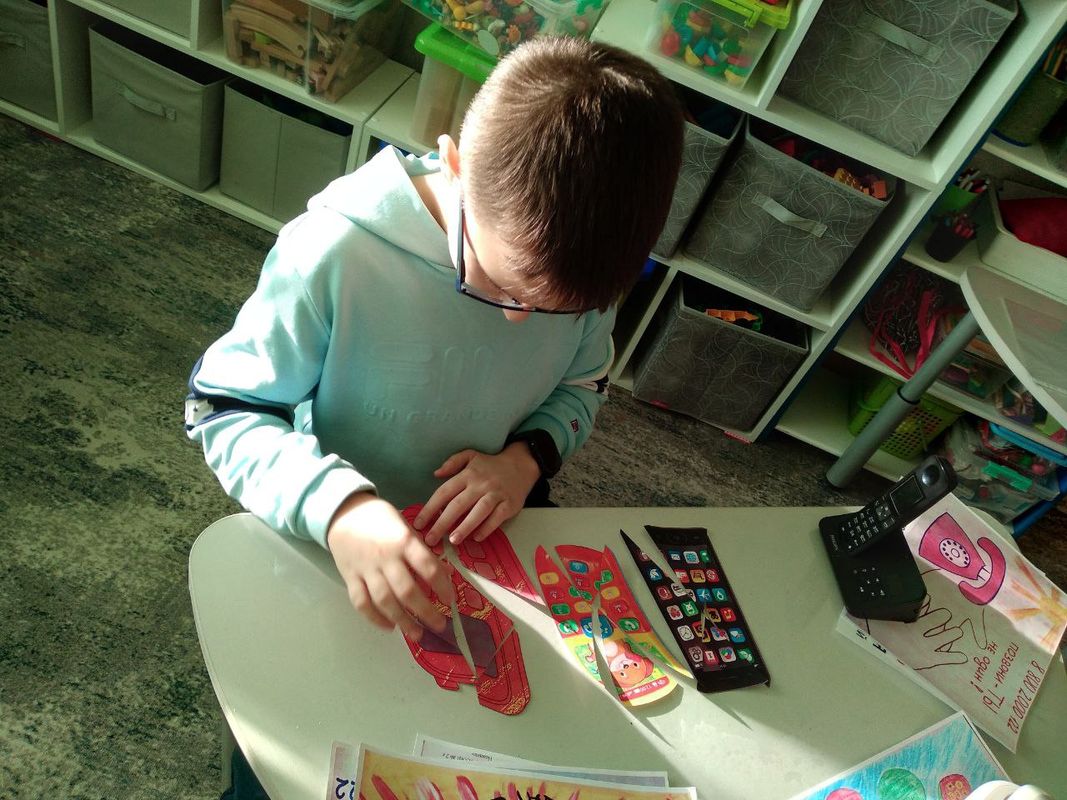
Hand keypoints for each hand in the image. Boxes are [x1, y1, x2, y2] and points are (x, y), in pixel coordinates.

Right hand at [327, 492, 453, 639]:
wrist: (344, 512)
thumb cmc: (381, 519)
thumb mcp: (406, 526)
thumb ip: (423, 551)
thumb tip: (446, 574)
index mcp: (403, 541)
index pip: (427, 567)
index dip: (442, 586)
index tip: (451, 600)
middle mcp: (385, 557)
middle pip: (407, 591)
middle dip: (426, 612)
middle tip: (440, 625)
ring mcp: (366, 569)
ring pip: (385, 601)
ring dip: (403, 621)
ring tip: (418, 634)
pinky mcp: (350, 578)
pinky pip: (361, 603)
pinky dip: (375, 618)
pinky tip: (389, 627)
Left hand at [414, 444, 540, 546]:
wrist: (521, 465)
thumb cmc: (490, 465)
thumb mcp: (471, 456)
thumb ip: (452, 463)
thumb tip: (435, 474)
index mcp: (468, 474)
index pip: (444, 492)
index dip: (430, 508)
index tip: (419, 524)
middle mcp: (480, 484)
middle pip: (458, 505)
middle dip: (442, 523)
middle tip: (430, 539)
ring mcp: (496, 495)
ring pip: (478, 512)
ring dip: (464, 527)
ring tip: (453, 540)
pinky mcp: (510, 504)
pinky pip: (497, 518)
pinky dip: (487, 528)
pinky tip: (476, 538)